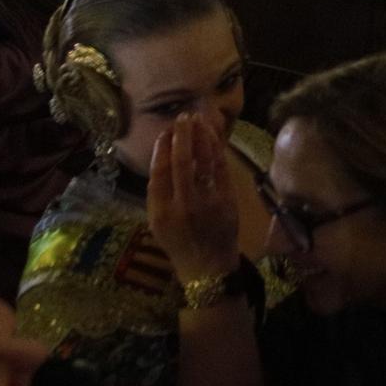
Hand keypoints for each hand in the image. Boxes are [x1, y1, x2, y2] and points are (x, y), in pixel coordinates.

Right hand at [147, 111, 242, 283]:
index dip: (162, 148)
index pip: (159, 172)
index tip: (165, 132)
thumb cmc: (179, 243)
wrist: (207, 268)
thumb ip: (158, 193)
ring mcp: (207, 204)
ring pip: (204, 162)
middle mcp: (183, 206)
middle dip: (182, 135)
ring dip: (201, 136)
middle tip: (183, 117)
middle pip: (181, 162)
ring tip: (198, 119)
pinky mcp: (228, 202)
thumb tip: (163, 154)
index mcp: (160, 213)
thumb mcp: (157, 223)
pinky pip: (221, 169)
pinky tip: (213, 137)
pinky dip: (216, 150)